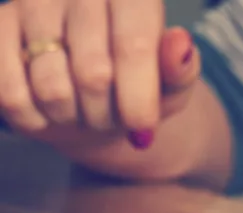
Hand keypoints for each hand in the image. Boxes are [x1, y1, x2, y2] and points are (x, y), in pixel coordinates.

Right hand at [0, 0, 200, 150]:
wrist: (90, 96)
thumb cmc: (137, 86)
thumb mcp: (171, 84)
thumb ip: (180, 69)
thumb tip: (180, 44)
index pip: (133, 47)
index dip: (138, 97)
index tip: (143, 126)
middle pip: (93, 74)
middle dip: (107, 114)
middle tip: (112, 118)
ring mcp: (33, 3)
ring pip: (52, 88)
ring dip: (72, 117)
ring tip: (82, 110)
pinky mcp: (0, 24)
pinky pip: (11, 93)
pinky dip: (35, 118)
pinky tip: (48, 110)